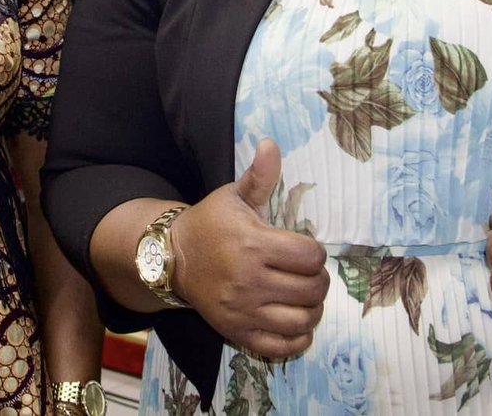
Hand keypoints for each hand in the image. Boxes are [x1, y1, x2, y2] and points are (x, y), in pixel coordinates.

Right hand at [172, 138, 328, 358]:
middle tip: (309, 274)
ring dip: (313, 310)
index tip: (304, 250)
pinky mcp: (237, 333)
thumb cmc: (211, 223)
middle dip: (318, 280)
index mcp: (254, 244)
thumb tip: (271, 144)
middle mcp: (250, 281)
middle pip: (312, 289)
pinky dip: (298, 339)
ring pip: (302, 320)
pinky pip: (282, 347)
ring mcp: (243, 311)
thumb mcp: (233, 195)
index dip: (315, 252)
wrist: (172, 258)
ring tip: (306, 298)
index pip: (310, 256)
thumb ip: (259, 175)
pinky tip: (296, 322)